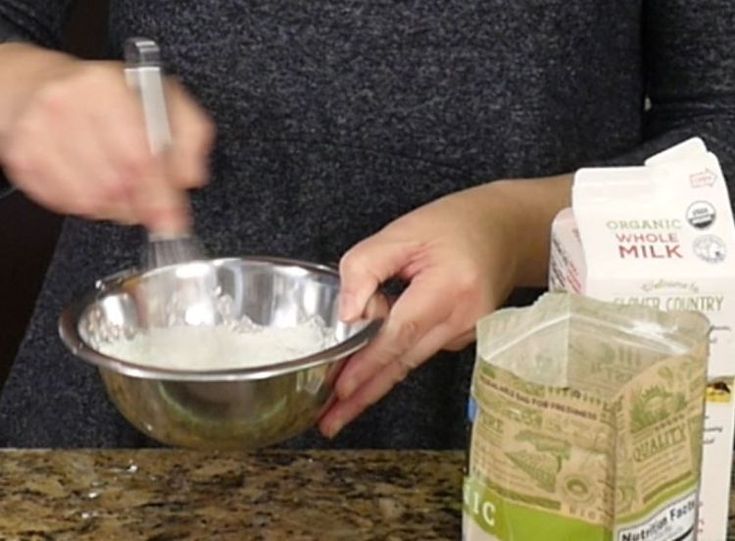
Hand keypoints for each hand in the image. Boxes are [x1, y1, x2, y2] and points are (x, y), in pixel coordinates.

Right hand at [0, 58, 213, 232]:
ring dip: (115, 208)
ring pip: (90, 199)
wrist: (39, 87)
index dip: (160, 196)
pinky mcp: (22, 157)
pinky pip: (64, 203)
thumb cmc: (108, 98)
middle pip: (116, 183)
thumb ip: (190, 136)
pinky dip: (88, 205)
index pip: (141, 156)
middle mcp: (67, 103)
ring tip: (122, 191)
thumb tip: (191, 176)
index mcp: (107, 86)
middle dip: (140, 206)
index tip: (173, 220)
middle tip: (152, 211)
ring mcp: (38, 131)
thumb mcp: (162, 101)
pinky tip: (95, 186)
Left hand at [319, 182, 528, 437]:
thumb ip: (367, 266)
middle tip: (329, 422)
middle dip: (363, 394)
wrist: (504, 231)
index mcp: (450, 287)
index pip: (401, 333)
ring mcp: (467, 332)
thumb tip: (347, 314)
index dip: (369, 363)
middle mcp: (463, 318)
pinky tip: (365, 370)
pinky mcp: (462, 337)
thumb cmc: (454, 225)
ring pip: (410, 362)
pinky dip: (392, 361)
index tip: (340, 389)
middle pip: (404, 362)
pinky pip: (419, 351)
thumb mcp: (402, 231)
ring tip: (338, 409)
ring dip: (374, 383)